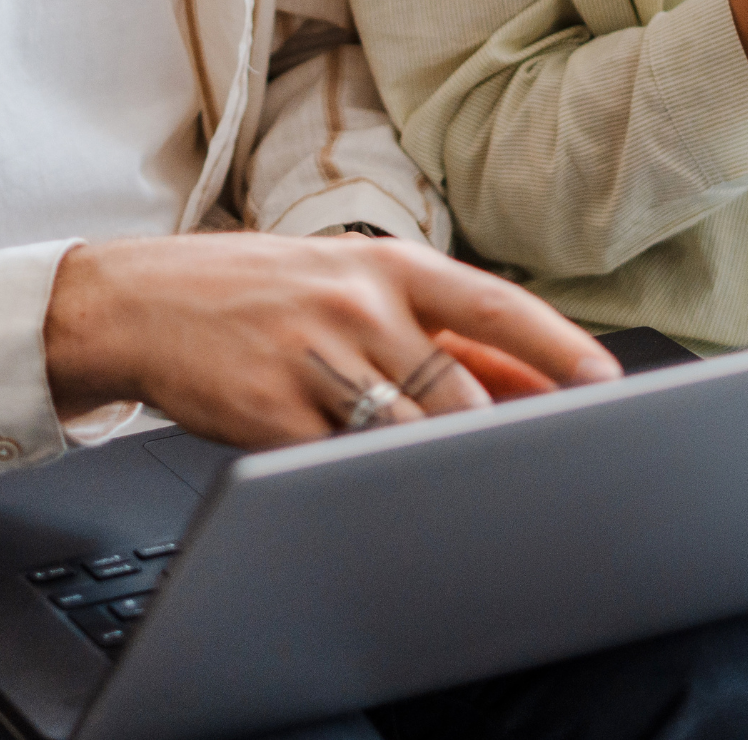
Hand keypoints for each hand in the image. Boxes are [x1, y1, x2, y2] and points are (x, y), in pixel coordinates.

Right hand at [42, 232, 621, 445]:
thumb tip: (533, 377)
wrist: (141, 302)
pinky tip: (367, 483)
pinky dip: (364, 480)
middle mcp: (358, 303)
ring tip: (461, 483)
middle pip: (460, 388)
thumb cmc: (261, 295)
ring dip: (436, 462)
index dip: (560, 349)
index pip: (497, 306)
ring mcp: (313, 357)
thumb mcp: (352, 285)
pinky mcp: (271, 411)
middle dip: (501, 434)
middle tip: (538, 465)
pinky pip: (339, 463)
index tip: (607, 384)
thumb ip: (437, 329)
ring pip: (407, 430)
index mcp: (388, 264)